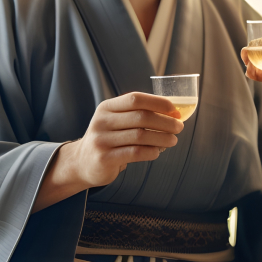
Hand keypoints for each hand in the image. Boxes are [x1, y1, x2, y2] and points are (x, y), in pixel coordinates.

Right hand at [33, 92, 182, 211]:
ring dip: (162, 138)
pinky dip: (151, 151)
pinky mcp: (105, 158)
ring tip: (173, 140)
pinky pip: (135, 153)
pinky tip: (157, 152)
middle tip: (179, 127)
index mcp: (107, 108)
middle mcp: (102, 121)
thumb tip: (172, 114)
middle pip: (141, 117)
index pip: (135, 99)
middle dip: (165, 122)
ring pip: (140, 136)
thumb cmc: (108, 139)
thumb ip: (137, 115)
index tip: (174, 110)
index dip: (157, 102)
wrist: (81, 163)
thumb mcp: (115, 122)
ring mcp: (102, 140)